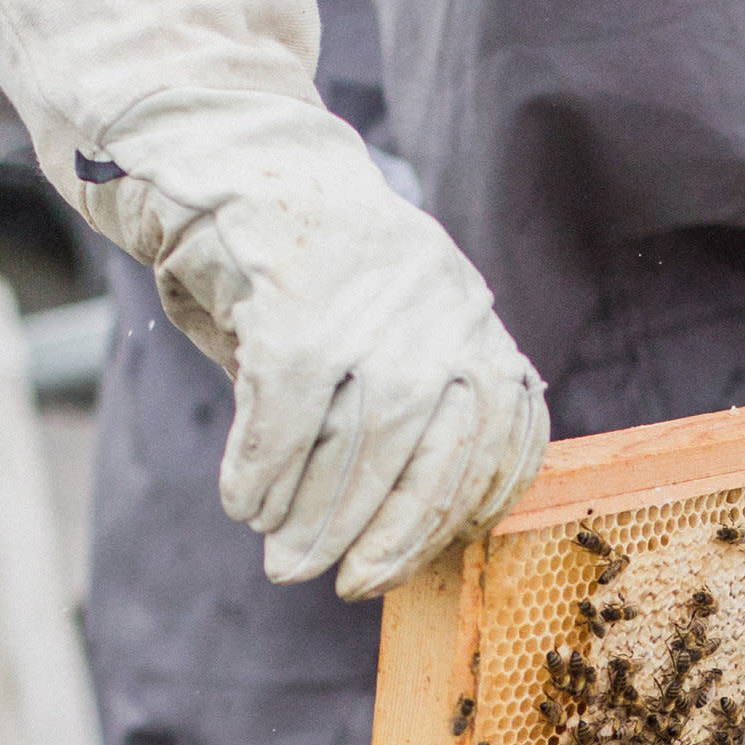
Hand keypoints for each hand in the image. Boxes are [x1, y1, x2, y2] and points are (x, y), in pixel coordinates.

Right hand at [143, 110, 550, 597]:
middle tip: (347, 586)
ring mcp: (371, 309)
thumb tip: (401, 525)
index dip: (470, 506)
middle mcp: (439, 312)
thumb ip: (414, 401)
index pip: (504, 434)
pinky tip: (244, 501)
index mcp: (472, 318)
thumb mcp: (390, 319)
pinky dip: (261, 473)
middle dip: (389, 536)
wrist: (240, 157)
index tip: (430, 555)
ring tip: (286, 560)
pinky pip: (283, 418)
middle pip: (431, 457)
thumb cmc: (315, 269)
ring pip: (357, 448)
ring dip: (315, 519)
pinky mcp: (296, 306)